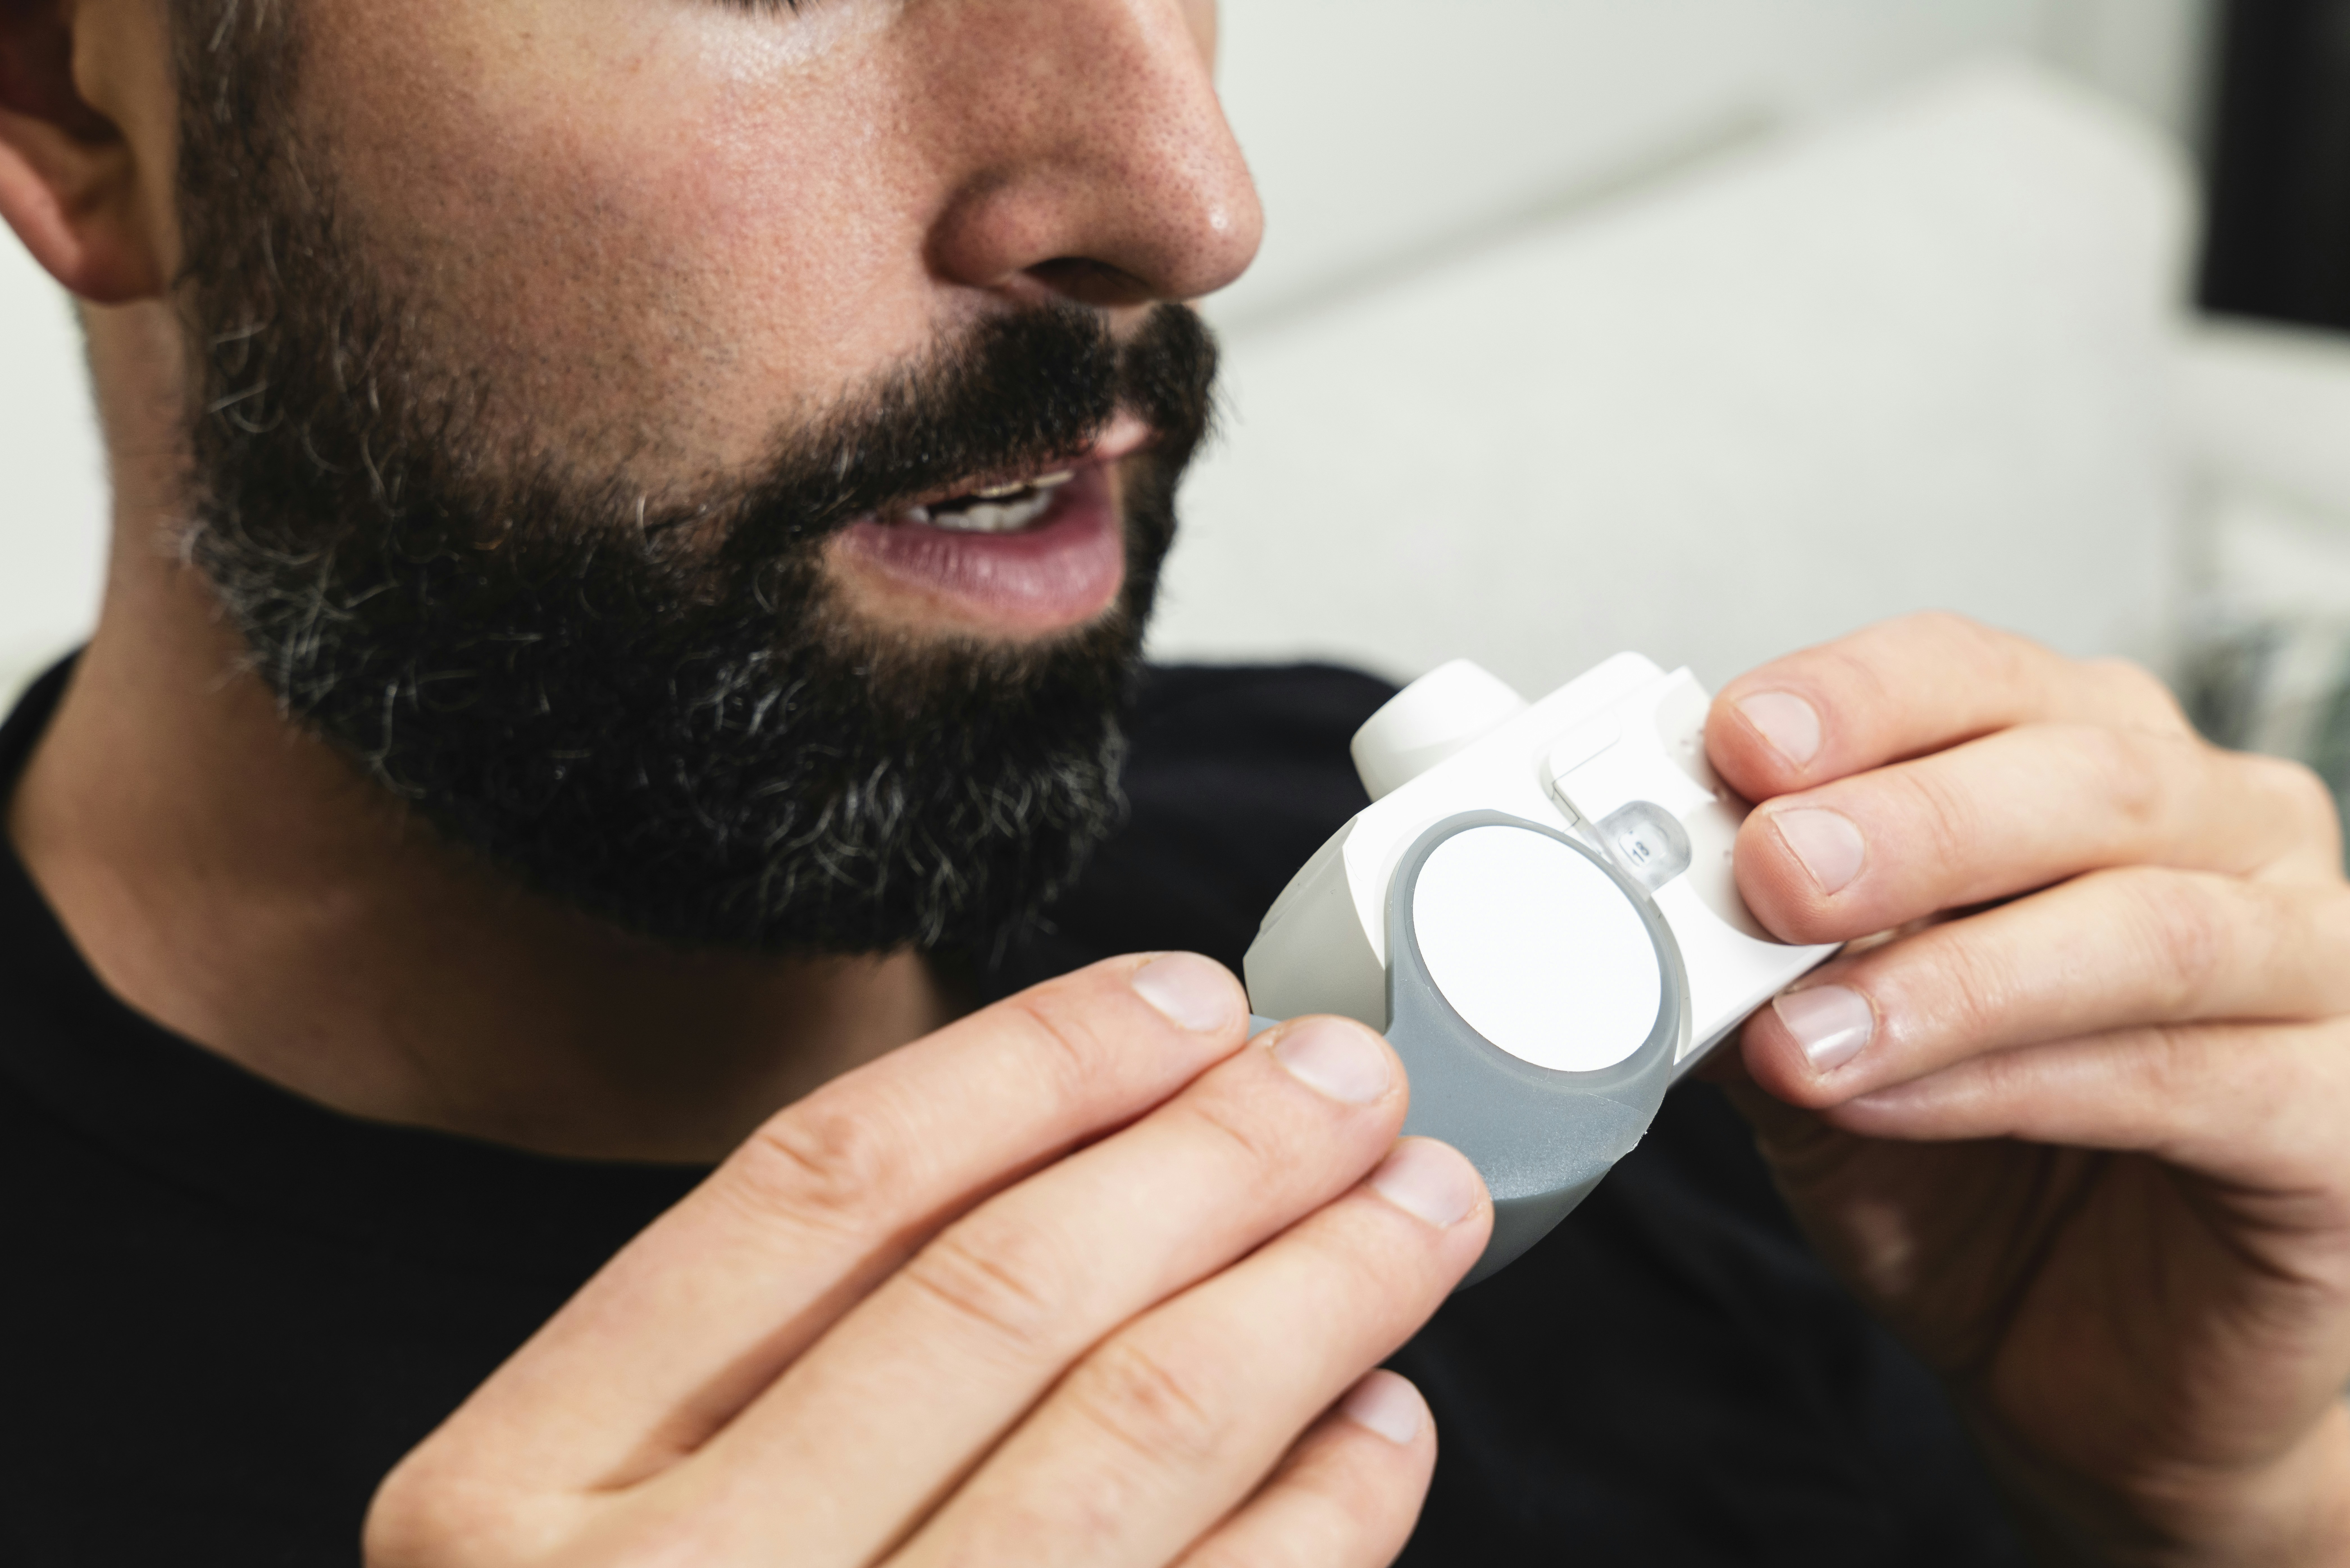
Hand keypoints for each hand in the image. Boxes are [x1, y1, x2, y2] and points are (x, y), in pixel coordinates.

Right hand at [363, 954, 1489, 1566]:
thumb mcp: (573, 1529)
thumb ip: (771, 1363)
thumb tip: (1091, 1157)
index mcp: (517, 1489)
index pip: (822, 1188)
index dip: (1031, 1067)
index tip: (1185, 998)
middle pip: (1003, 1291)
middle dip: (1215, 1155)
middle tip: (1350, 1077)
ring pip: (1131, 1436)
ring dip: (1311, 1297)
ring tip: (1417, 1209)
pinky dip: (1323, 1513)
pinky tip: (1382, 1421)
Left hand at [1707, 613, 2349, 1565]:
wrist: (2092, 1356)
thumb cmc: (1979, 1169)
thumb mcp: (1829, 1038)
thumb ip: (1766, 957)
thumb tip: (1657, 892)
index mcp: (2098, 769)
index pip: (1980, 677)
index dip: (1858, 699)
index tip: (1739, 738)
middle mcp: (2227, 836)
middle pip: (2082, 774)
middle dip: (1908, 823)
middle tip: (1771, 870)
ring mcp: (2311, 966)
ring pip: (2143, 925)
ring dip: (1949, 974)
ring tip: (1802, 1031)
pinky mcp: (2336, 1121)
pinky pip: (2182, 1077)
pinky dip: (2011, 1084)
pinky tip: (1888, 1101)